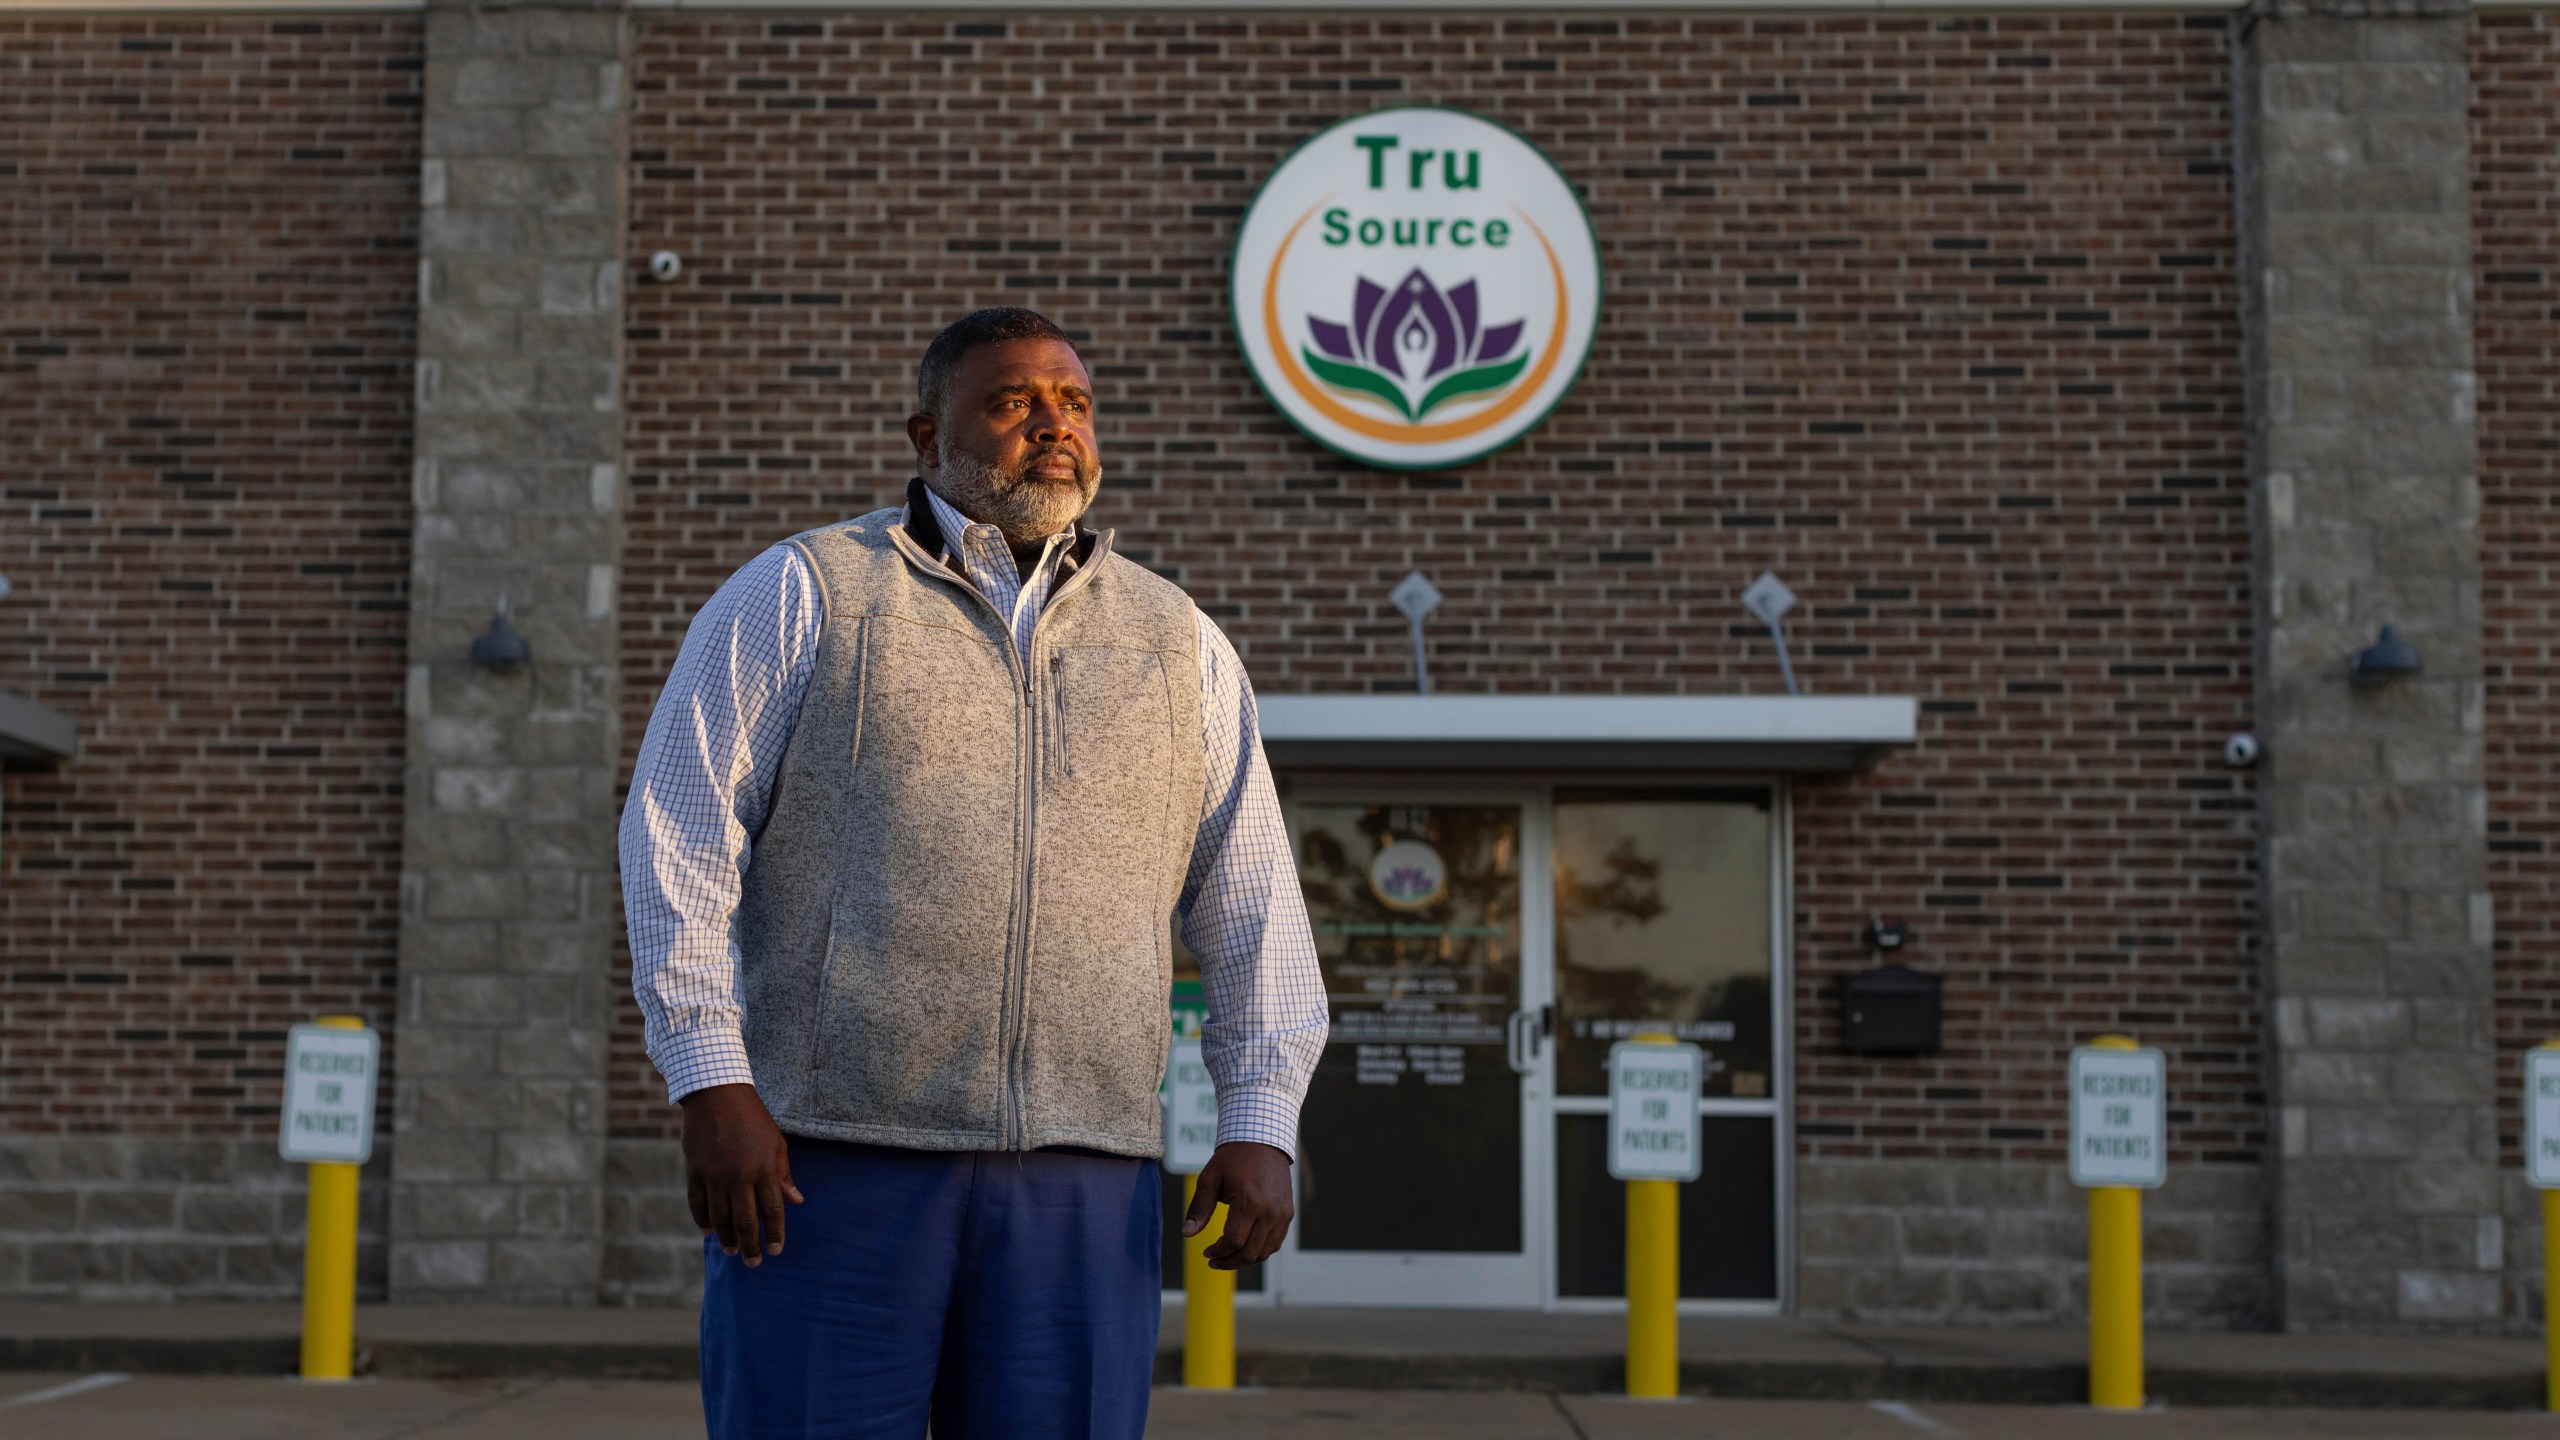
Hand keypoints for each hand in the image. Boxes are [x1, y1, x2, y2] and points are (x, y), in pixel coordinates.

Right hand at [678, 1083, 802, 1266]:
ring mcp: (714, 1175)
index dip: (775, 1233)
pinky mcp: (694, 1171)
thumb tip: (796, 1201)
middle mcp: (739, 1176)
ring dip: (726, 1238)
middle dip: (751, 1245)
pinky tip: (709, 1231)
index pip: (772, 1209)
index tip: (776, 1250)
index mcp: (763, 1168)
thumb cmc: (752, 1118)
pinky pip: (697, 1203)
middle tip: (754, 1263)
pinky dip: (703, 1220)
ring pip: (719, 1217)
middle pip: (745, 1220)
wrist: (717, 1094)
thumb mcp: (776, 1143)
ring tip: (733, 1252)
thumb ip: (783, 1174)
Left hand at [1181, 1141, 1292, 1269]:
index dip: (1218, 1252)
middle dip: (1229, 1261)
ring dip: (1244, 1259)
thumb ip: (1199, 1208)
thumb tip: (1186, 1234)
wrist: (1263, 1139)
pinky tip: (1243, 1246)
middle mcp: (1271, 1211)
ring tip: (1227, 1256)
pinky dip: (1259, 1250)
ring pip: (1264, 1252)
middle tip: (1213, 1260)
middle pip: (1250, 1253)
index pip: (1233, 1242)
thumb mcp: (1210, 1178)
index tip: (1206, 1252)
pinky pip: (1275, 1242)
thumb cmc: (1234, 1158)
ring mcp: (1282, 1214)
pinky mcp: (1288, 1213)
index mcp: (1250, 1202)